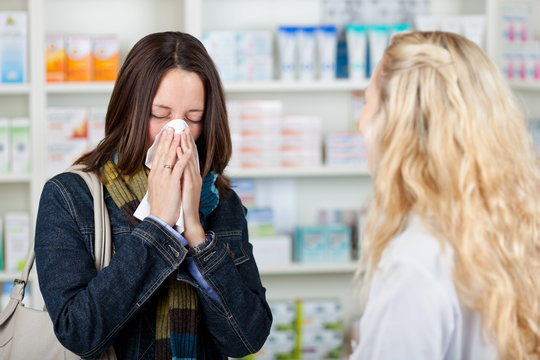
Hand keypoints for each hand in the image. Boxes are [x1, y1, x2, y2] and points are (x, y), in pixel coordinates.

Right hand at [148, 127, 191, 226]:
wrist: (160, 220)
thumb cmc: (161, 206)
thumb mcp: (158, 189)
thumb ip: (160, 178)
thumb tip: (163, 171)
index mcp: (154, 176)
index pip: (157, 156)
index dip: (162, 144)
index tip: (165, 134)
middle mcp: (157, 175)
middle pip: (162, 153)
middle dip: (167, 139)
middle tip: (171, 127)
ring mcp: (164, 179)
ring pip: (169, 157)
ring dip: (175, 144)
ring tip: (179, 133)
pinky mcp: (172, 184)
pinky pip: (178, 168)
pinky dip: (183, 158)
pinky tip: (187, 150)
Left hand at [179, 128, 204, 246]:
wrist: (187, 220)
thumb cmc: (183, 205)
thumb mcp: (181, 188)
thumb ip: (180, 178)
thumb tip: (174, 169)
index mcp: (191, 177)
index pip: (188, 157)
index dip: (185, 144)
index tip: (181, 132)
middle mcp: (194, 176)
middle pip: (190, 155)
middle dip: (186, 140)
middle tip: (183, 127)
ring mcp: (193, 180)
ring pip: (189, 159)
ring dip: (186, 145)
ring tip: (182, 133)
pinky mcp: (190, 186)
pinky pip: (186, 169)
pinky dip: (184, 158)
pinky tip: (180, 150)